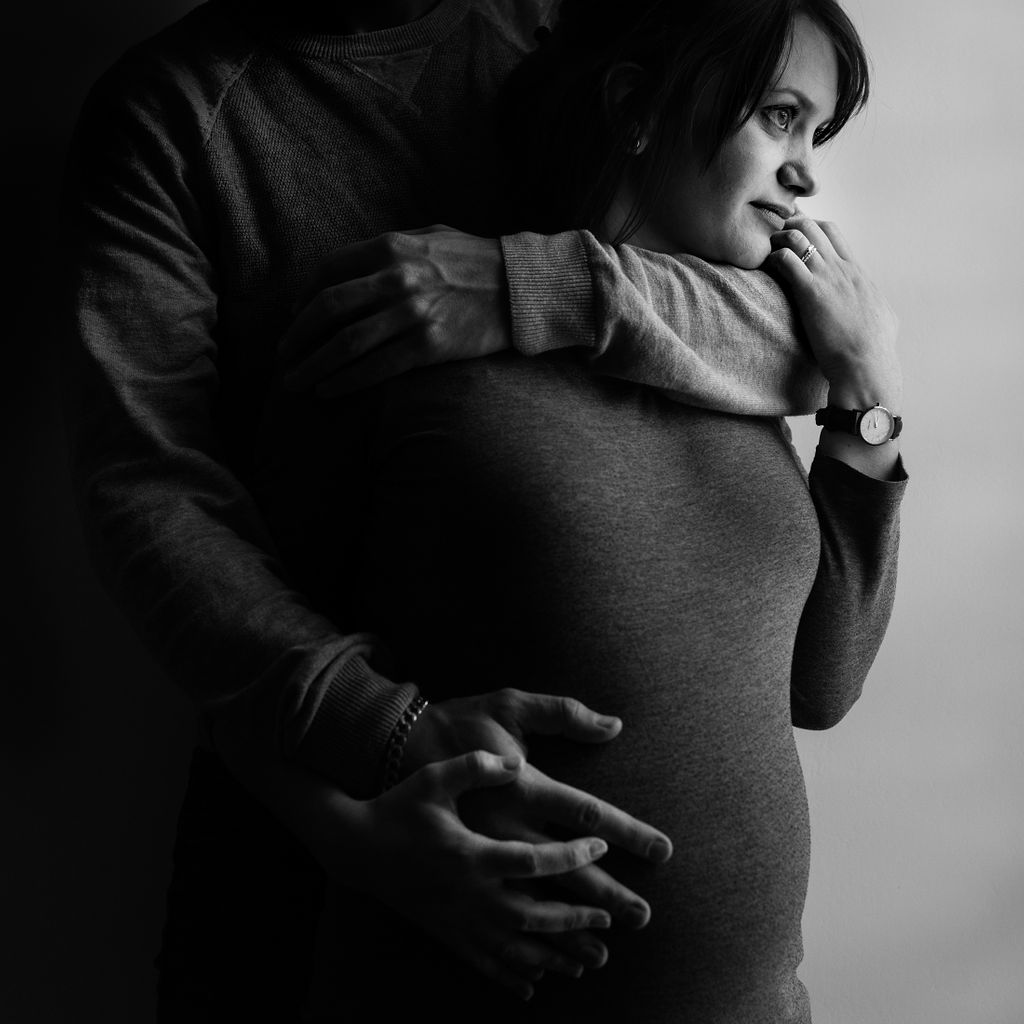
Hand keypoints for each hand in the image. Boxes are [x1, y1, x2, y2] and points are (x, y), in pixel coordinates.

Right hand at [220, 747, 616, 1002]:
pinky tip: (534, 985)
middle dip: (576, 919)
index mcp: (471, 853)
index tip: (600, 845)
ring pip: (515, 947)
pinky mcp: (446, 933)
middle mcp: (468, 893)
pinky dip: (512, 976)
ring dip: (556, 955)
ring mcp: (457, 919)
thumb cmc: (398, 807)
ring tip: (590, 960)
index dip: (571, 853)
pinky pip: (484, 962)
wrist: (355, 847)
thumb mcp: (433, 779)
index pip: (533, 859)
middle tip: (612, 919)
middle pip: (533, 915)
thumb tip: (515, 761)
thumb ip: (475, 768)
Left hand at [280, 225, 511, 396]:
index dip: (302, 298)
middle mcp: (396, 278)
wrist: (523, 288)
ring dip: (312, 366)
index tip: (293, 319)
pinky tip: (328, 391)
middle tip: (283, 356)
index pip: (327, 271)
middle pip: (327, 310)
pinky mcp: (429, 345)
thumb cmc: (477, 262)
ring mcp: (412, 313)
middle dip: (296, 337)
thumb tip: (350, 266)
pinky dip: (345, 381)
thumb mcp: (430, 236)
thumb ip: (390, 248)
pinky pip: (375, 368)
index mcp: (391, 246)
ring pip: (345, 344)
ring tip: (294, 382)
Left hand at [766, 216, 901, 410]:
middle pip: (814, 227)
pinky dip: (773, 258)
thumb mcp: (886, 320)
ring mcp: (827, 277)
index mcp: (857, 273)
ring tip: (767, 251)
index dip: (810, 229)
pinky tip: (767, 267)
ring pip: (799, 237)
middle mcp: (843, 269)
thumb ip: (879, 310)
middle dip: (791, 227)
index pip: (833, 234)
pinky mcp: (811, 292)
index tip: (794, 237)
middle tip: (775, 241)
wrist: (866, 363)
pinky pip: (787, 260)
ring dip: (779, 239)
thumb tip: (885, 316)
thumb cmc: (875, 349)